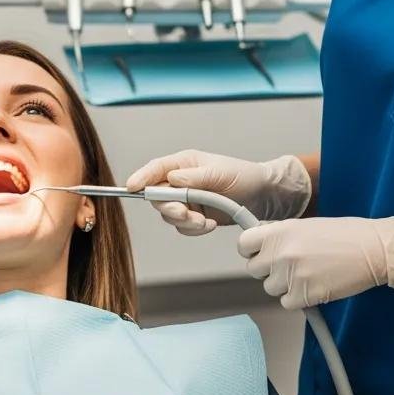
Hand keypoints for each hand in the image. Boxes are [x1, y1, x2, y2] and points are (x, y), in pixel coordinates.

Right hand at [126, 150, 312, 235]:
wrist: (262, 196)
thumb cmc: (242, 175)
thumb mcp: (219, 172)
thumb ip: (194, 177)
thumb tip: (172, 179)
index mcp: (183, 164)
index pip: (156, 169)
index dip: (141, 177)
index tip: (132, 186)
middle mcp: (180, 182)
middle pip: (158, 196)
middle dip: (170, 207)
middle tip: (185, 213)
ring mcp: (187, 200)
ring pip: (169, 215)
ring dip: (185, 222)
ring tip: (204, 221)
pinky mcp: (195, 217)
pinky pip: (183, 227)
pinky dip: (194, 230)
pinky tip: (210, 225)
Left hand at [238, 216, 393, 309]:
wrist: (372, 249)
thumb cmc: (343, 234)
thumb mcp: (303, 225)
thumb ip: (279, 235)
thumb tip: (263, 244)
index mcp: (278, 232)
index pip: (243, 245)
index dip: (251, 251)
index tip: (259, 253)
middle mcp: (280, 253)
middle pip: (254, 270)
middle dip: (268, 269)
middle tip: (288, 266)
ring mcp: (292, 276)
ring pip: (270, 288)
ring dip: (284, 285)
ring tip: (305, 274)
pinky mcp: (305, 295)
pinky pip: (287, 303)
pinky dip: (297, 299)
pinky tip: (313, 286)